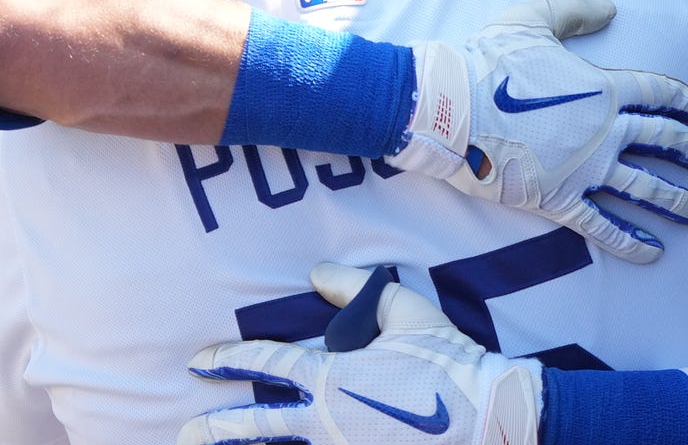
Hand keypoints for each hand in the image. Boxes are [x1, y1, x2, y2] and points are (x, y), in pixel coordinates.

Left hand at [179, 263, 539, 444]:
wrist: (487, 416)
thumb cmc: (448, 360)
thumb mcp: (407, 311)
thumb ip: (356, 290)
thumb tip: (317, 273)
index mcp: (336, 375)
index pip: (269, 364)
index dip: (230, 361)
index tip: (200, 362)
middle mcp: (327, 419)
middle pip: (256, 427)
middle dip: (216, 429)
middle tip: (185, 431)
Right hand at [402, 0, 687, 262]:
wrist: (449, 109)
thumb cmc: (488, 61)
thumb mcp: (533, 19)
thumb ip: (576, 10)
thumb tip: (612, 8)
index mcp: (603, 87)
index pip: (659, 92)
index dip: (684, 100)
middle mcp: (605, 130)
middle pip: (664, 141)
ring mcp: (586, 169)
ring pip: (644, 188)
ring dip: (676, 202)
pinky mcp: (560, 200)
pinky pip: (604, 226)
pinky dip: (631, 242)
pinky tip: (654, 253)